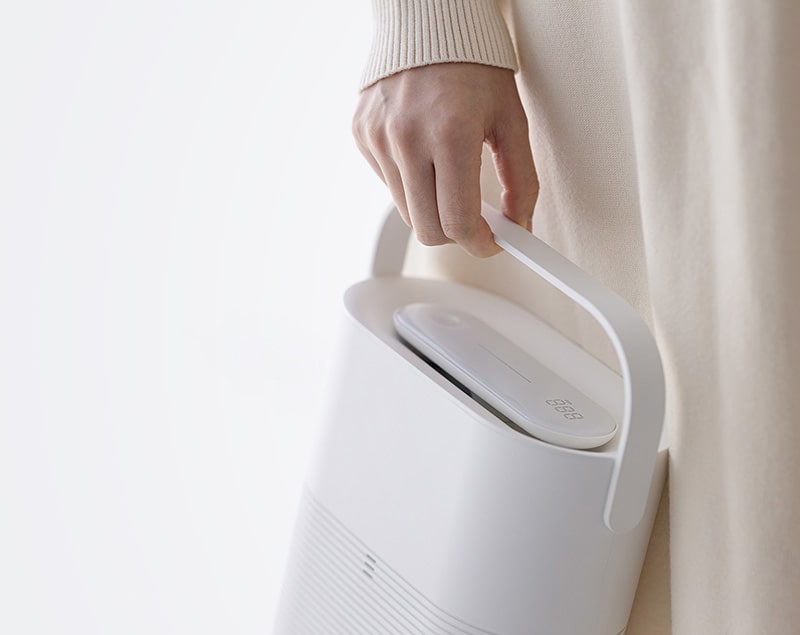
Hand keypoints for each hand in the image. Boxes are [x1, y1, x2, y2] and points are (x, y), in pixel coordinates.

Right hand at [353, 63, 537, 257]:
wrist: (428, 22)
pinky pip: (389, 183)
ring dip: (433, 207)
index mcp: (450, 133)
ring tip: (451, 177)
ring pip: (407, 211)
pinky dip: (411, 182)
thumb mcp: (511, 120)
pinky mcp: (361, 135)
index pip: (458, 222)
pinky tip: (424, 154)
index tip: (492, 243)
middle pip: (428, 228)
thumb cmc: (474, 66)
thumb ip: (521, 179)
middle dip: (456, 234)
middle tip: (476, 220)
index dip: (480, 244)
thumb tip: (519, 226)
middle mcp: (406, 138)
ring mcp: (378, 138)